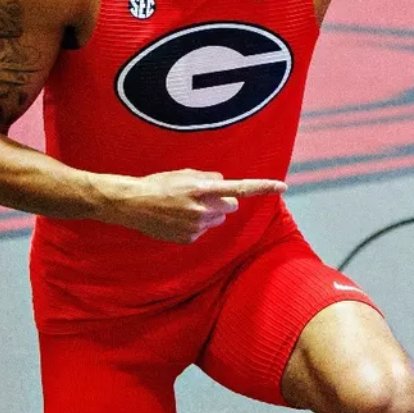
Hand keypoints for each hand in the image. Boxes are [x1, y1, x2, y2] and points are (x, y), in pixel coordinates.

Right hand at [106, 169, 285, 242]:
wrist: (131, 204)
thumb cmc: (158, 184)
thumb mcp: (184, 174)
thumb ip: (208, 178)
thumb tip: (224, 183)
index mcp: (202, 189)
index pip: (240, 188)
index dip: (262, 187)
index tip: (282, 187)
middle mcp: (203, 209)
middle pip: (230, 207)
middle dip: (221, 202)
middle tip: (200, 197)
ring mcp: (196, 226)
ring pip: (217, 220)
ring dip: (208, 214)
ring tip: (184, 208)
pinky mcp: (189, 239)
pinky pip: (203, 231)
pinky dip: (195, 225)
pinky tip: (177, 219)